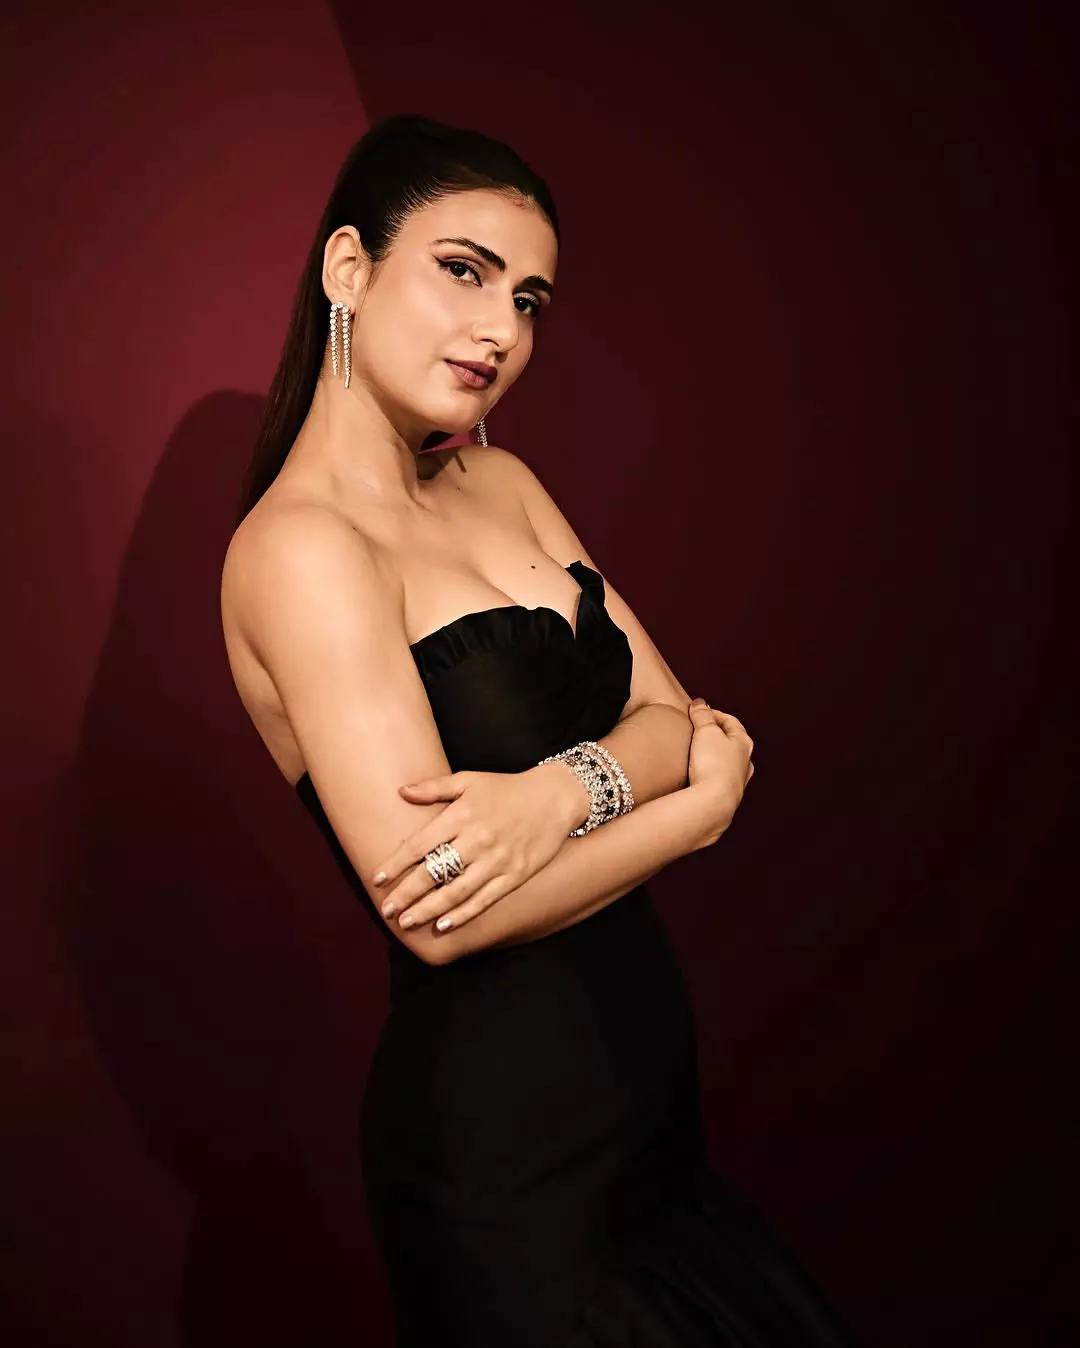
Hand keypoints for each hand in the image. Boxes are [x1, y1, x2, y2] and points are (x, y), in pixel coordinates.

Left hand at [369, 764, 584, 934]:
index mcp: (462, 814)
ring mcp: (498, 859)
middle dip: (407, 894)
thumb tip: (401, 791)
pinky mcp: (515, 875)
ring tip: (407, 922)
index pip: (420, 844)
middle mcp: (478, 839)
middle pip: (434, 872)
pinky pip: (484, 900)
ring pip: (457, 891)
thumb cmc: (507, 788)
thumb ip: (434, 788)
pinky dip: (463, 915)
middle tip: (386, 910)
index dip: (396, 864)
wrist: (555, 797)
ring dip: (429, 909)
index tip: (377, 880)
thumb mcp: (470, 780)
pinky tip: (443, 925)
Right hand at [687, 698, 754, 846]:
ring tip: (696, 754)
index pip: (731, 721)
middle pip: (731, 742)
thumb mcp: (706, 731)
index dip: (713, 714)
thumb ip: (702, 715)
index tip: (697, 712)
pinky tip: (698, 775)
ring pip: (726, 762)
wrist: (714, 802)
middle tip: (696, 731)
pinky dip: (709, 772)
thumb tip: (700, 703)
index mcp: (744, 742)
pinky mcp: (726, 796)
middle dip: (715, 735)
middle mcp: (745, 762)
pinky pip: (718, 778)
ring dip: (713, 755)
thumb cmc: (713, 764)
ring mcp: (737, 780)